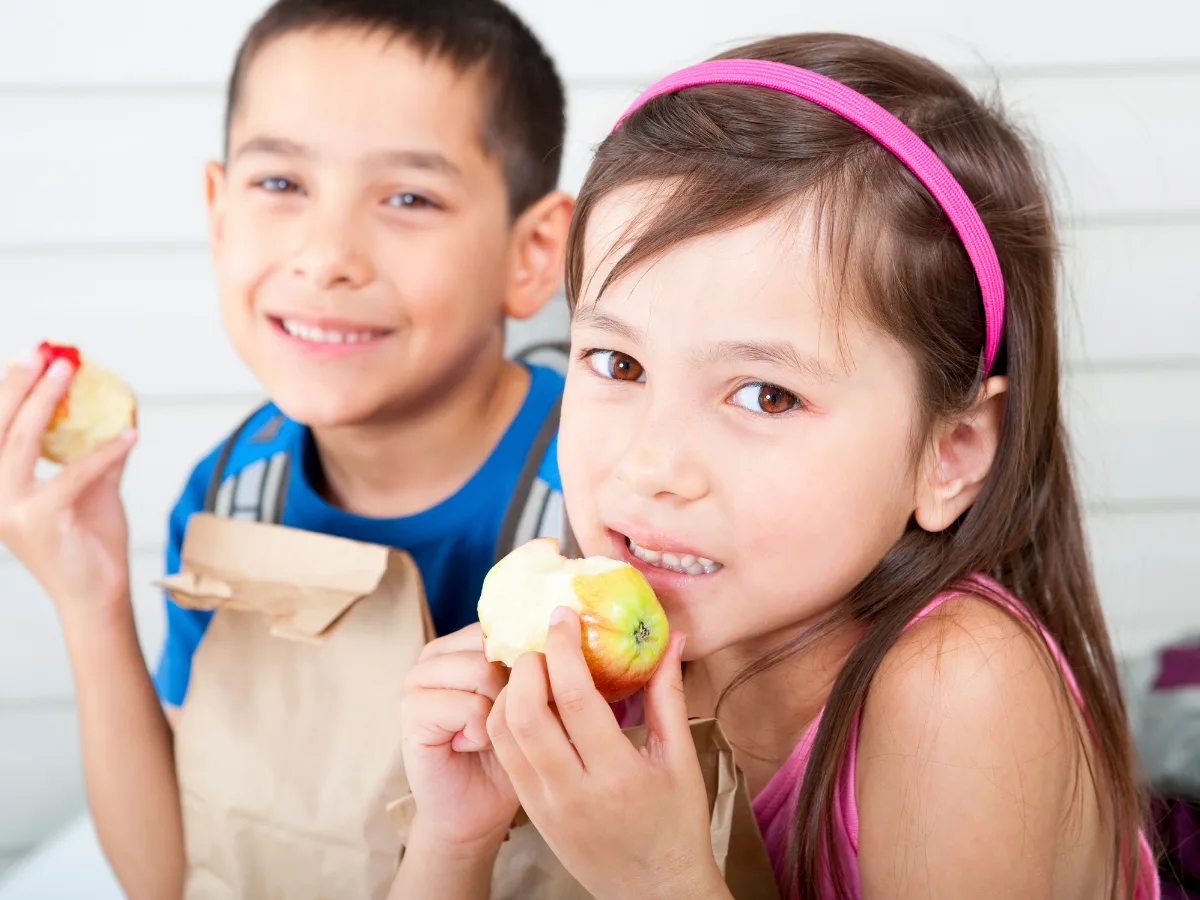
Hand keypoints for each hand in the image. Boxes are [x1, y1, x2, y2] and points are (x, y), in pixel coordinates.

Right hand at [0, 349, 135, 615]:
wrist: (96, 595)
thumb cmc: (88, 543)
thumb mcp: (92, 488)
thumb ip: (99, 453)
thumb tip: (122, 412)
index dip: (6, 390)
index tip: (29, 355)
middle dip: (18, 384)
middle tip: (46, 353)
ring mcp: (11, 510)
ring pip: (21, 443)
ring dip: (45, 402)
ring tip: (69, 372)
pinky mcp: (40, 522)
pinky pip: (73, 475)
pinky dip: (103, 452)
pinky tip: (129, 433)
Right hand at [400, 623, 518, 855]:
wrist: (477, 809)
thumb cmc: (511, 751)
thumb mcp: (533, 700)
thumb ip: (538, 665)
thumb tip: (568, 631)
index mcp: (463, 643)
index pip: (503, 625)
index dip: (528, 659)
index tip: (533, 694)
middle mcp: (436, 654)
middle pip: (494, 647)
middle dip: (514, 690)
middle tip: (503, 722)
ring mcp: (418, 680)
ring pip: (483, 672)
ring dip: (498, 713)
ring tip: (485, 734)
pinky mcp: (413, 711)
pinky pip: (470, 707)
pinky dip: (482, 734)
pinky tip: (470, 747)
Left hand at [487, 609, 728, 899]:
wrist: (654, 890)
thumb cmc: (676, 823)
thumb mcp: (680, 758)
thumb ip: (668, 694)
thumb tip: (670, 639)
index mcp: (618, 775)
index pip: (576, 699)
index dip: (563, 649)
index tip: (562, 615)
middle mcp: (573, 791)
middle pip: (526, 713)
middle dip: (528, 664)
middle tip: (543, 639)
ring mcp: (546, 805)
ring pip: (504, 733)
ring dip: (510, 690)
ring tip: (533, 665)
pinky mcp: (531, 812)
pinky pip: (505, 756)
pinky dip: (506, 719)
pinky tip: (525, 699)